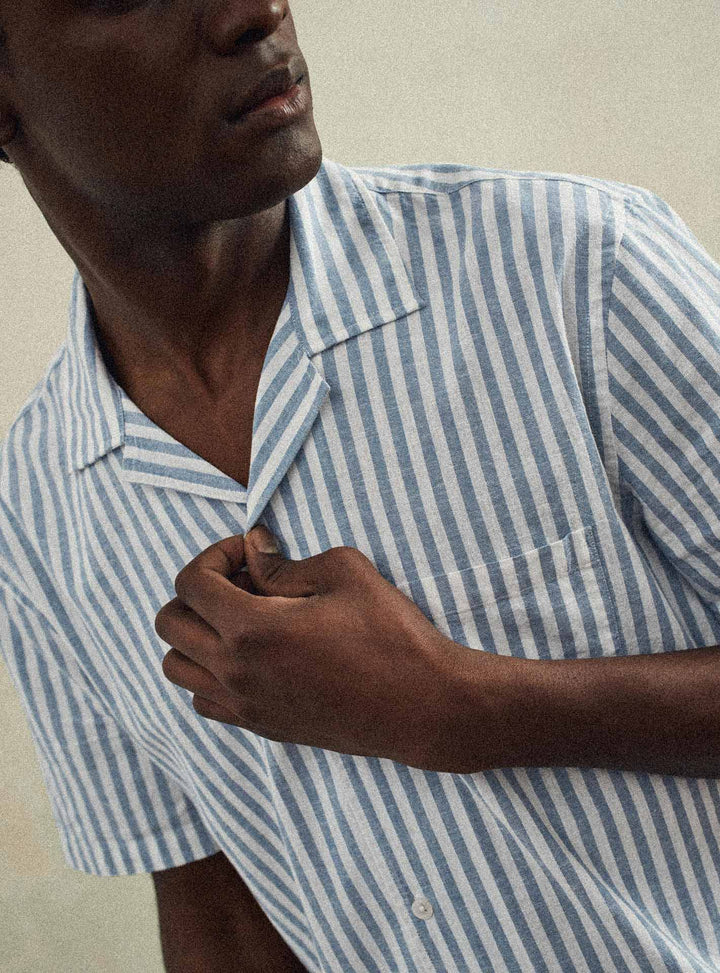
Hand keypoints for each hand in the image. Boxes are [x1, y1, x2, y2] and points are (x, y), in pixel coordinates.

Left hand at [154, 526, 473, 768]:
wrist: (423, 706)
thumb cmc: (390, 634)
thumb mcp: (344, 573)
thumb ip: (283, 562)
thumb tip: (252, 549)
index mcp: (252, 630)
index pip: (190, 583)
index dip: (213, 554)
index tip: (248, 552)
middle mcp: (236, 672)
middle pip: (169, 623)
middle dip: (196, 590)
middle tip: (243, 582)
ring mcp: (245, 705)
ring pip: (175, 667)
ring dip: (195, 633)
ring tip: (240, 619)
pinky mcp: (261, 727)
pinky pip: (203, 699)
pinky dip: (210, 673)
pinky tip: (251, 657)